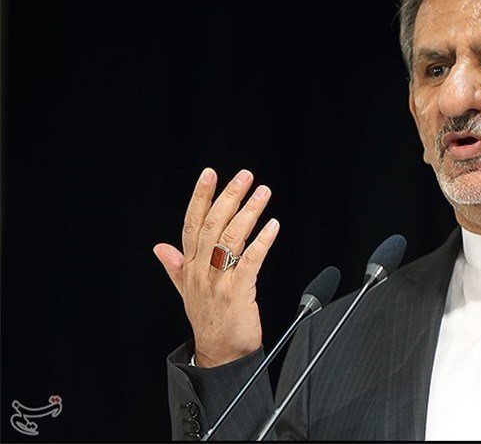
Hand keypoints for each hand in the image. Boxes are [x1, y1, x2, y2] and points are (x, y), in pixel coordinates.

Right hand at [153, 168, 279, 366]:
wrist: (219, 354)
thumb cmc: (208, 320)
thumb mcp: (187, 291)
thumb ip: (176, 266)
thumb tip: (159, 247)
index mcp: (190, 266)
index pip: (192, 224)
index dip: (200, 197)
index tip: (209, 174)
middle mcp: (201, 271)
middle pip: (212, 225)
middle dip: (229, 196)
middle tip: (245, 175)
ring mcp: (218, 282)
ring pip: (230, 239)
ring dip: (249, 212)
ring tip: (263, 192)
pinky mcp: (237, 294)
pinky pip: (250, 261)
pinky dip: (262, 241)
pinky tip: (272, 226)